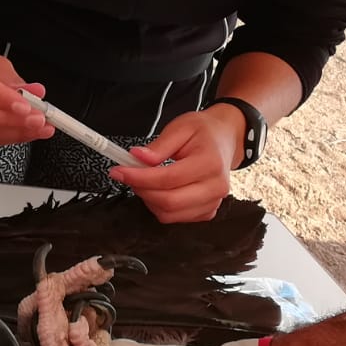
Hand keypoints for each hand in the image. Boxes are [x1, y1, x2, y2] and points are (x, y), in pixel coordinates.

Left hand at [110, 107, 241, 223]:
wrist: (225, 140)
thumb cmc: (204, 132)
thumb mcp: (181, 127)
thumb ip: (158, 145)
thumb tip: (137, 158)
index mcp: (210, 163)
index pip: (168, 178)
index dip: (139, 177)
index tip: (120, 171)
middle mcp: (216, 187)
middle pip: (169, 201)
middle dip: (141, 190)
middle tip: (128, 175)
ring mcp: (213, 202)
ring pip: (170, 214)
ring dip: (149, 199)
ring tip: (144, 180)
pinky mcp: (208, 211)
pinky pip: (176, 218)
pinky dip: (161, 207)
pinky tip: (159, 189)